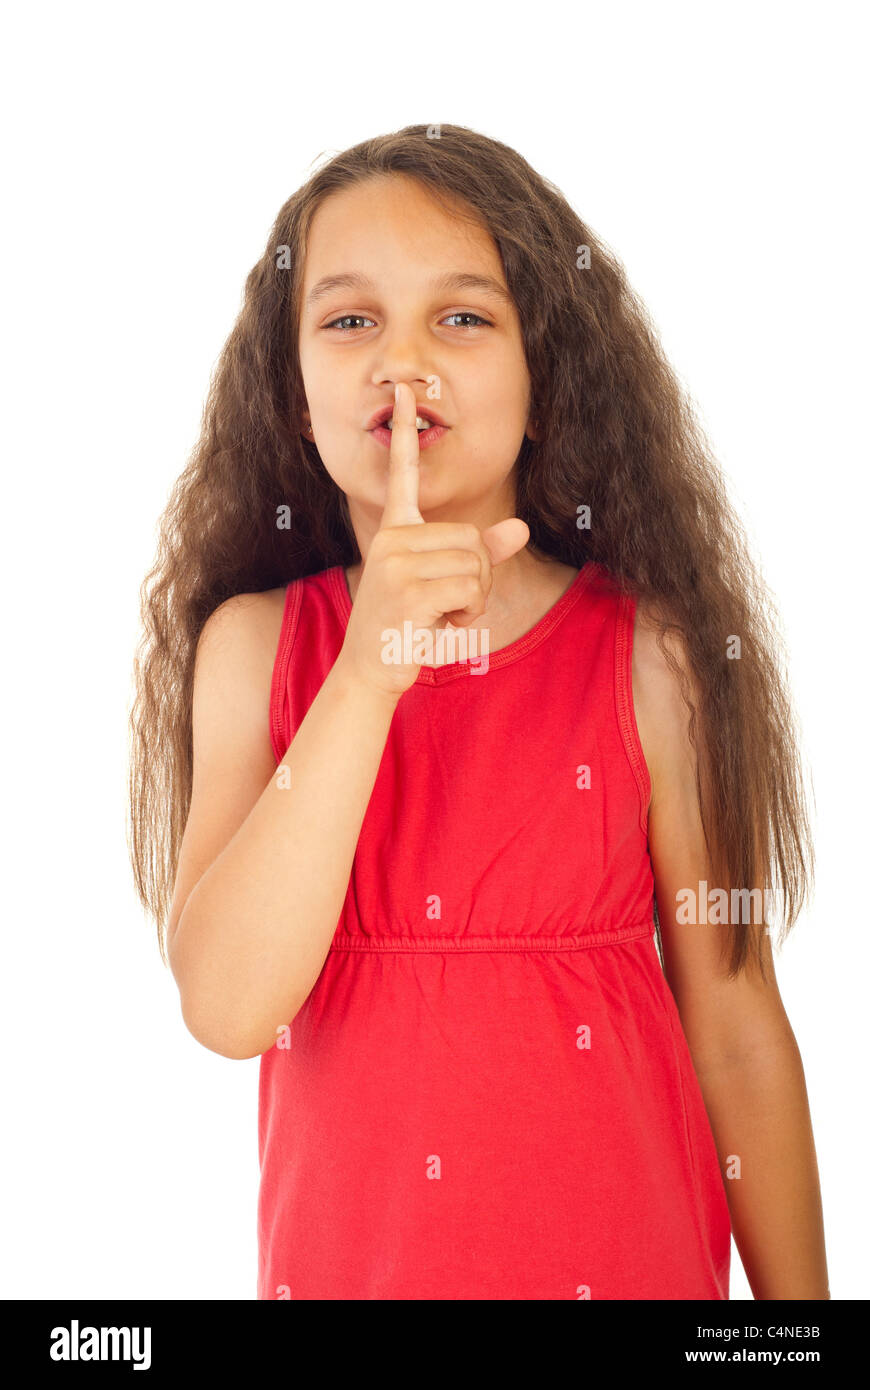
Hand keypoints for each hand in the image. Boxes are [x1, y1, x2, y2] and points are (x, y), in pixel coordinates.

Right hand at [337, 381, 529, 696]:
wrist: (371, 667)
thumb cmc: (408, 625)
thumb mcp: (446, 586)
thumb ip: (482, 555)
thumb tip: (521, 528)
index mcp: (396, 531)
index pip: (402, 474)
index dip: (404, 431)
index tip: (405, 391)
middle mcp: (393, 539)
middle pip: (473, 538)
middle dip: (476, 578)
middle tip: (444, 605)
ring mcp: (397, 562)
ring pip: (476, 565)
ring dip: (473, 600)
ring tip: (438, 616)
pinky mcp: (408, 589)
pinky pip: (471, 589)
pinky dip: (467, 614)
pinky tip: (437, 626)